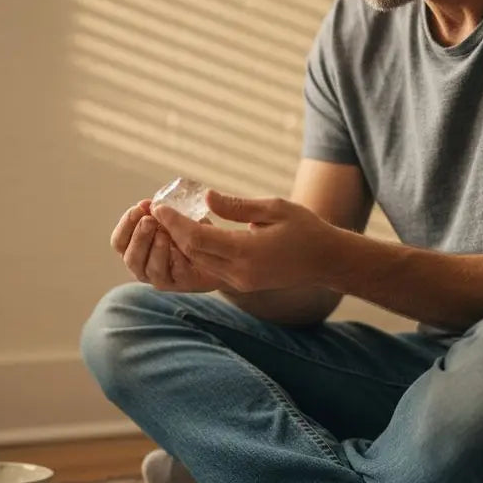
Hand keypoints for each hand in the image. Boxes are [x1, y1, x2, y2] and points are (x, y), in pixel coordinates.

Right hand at [110, 199, 225, 292]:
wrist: (216, 252)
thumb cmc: (187, 234)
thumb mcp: (171, 219)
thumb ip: (158, 213)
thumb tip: (147, 204)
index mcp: (136, 250)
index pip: (119, 242)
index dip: (126, 225)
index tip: (138, 208)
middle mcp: (143, 267)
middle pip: (130, 258)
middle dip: (139, 237)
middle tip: (150, 220)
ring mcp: (162, 279)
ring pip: (150, 270)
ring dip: (156, 250)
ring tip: (165, 235)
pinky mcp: (182, 284)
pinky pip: (175, 276)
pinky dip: (176, 262)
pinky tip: (180, 250)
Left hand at [152, 190, 346, 292]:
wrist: (326, 261)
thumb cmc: (304, 228)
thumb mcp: (274, 208)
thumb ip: (237, 206)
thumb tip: (206, 198)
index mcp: (247, 252)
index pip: (198, 237)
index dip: (174, 222)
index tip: (159, 206)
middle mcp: (239, 272)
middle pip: (192, 253)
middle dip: (171, 233)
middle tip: (156, 212)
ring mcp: (240, 281)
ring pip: (198, 262)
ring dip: (180, 244)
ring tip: (167, 222)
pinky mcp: (241, 284)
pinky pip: (210, 268)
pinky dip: (195, 252)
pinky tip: (188, 235)